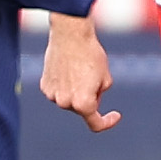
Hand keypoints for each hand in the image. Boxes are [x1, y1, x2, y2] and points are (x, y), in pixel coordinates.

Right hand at [40, 13, 120, 131]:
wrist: (70, 35)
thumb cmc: (91, 54)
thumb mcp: (106, 78)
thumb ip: (99, 94)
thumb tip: (91, 100)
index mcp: (83, 103)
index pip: (95, 124)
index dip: (108, 122)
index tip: (115, 115)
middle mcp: (65, 103)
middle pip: (82, 108)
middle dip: (90, 98)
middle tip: (94, 77)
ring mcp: (52, 95)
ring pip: (69, 100)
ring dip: (76, 91)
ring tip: (79, 69)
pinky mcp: (45, 86)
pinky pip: (58, 91)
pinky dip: (64, 85)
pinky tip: (67, 68)